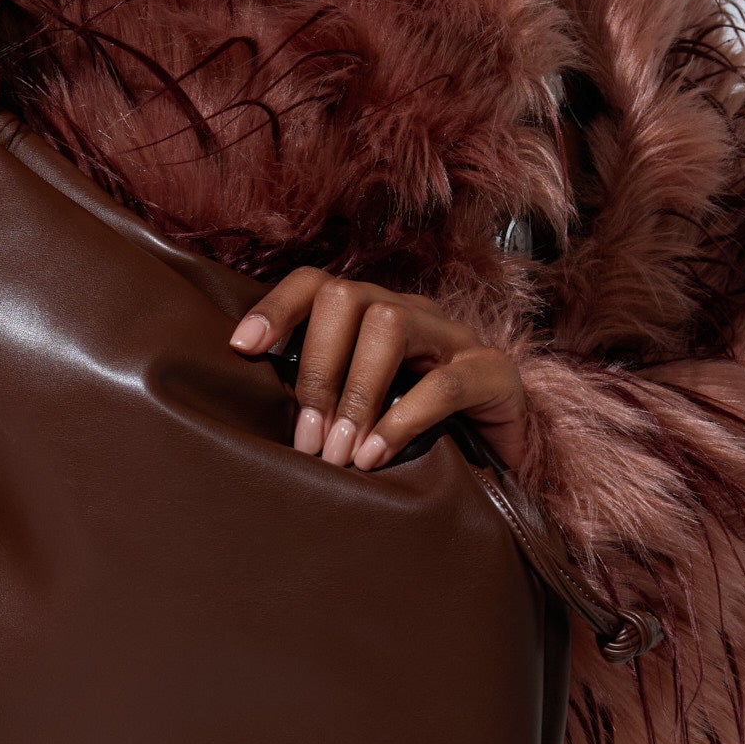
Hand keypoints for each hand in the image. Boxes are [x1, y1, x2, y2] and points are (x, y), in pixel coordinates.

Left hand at [228, 269, 529, 477]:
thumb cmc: (416, 436)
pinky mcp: (493, 373)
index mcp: (371, 314)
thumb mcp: (358, 411)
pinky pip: (442, 383)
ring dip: (356, 393)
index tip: (242, 348)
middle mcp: (410, 312)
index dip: (276, 307)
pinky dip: (401, 420)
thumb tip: (249, 415)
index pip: (317, 284)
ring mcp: (453, 337)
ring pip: (389, 324)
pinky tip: (374, 457)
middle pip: (347, 298)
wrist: (502, 459)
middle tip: (306, 439)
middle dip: (317, 369)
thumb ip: (318, 399)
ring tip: (339, 453)